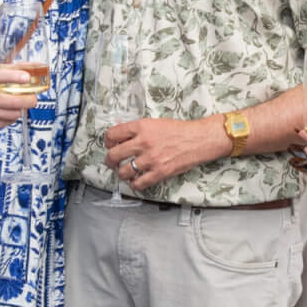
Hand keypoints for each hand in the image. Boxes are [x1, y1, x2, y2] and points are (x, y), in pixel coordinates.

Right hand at [0, 67, 41, 130]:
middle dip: (29, 100)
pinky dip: (13, 117)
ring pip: (14, 113)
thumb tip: (37, 66)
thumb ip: (13, 70)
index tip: (27, 77)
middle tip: (33, 98)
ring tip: (20, 105)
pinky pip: (9, 122)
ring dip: (21, 109)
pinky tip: (9, 112)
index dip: (14, 76)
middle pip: (12, 101)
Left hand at [105, 116, 225, 191]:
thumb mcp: (155, 123)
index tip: (110, 145)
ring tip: (125, 173)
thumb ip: (139, 130)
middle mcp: (143, 142)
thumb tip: (122, 137)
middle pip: (114, 155)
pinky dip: (134, 184)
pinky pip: (139, 183)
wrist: (199, 139)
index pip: (112, 134)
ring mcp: (151, 159)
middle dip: (110, 160)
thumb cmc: (179, 130)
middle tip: (112, 162)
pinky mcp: (160, 172)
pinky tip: (136, 181)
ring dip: (121, 173)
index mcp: (141, 127)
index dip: (108, 142)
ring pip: (123, 171)